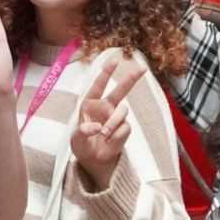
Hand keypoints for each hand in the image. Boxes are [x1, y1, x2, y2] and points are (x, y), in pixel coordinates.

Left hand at [70, 49, 142, 185]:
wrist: (92, 160)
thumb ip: (84, 131)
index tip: (115, 59)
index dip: (107, 71)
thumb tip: (97, 127)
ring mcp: (116, 117)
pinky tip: (108, 142)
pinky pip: (124, 128)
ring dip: (113, 122)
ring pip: (122, 112)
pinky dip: (115, 136)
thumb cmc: (82, 144)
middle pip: (121, 90)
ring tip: (103, 134)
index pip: (99, 84)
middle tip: (143, 67)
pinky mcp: (124, 129)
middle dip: (131, 78)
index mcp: (90, 103)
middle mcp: (106, 107)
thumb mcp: (77, 138)